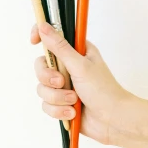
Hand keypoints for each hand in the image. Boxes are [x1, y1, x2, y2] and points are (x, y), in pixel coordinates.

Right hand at [31, 21, 129, 144]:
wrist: (112, 120)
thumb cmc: (103, 90)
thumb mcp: (80, 65)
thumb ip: (60, 47)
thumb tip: (43, 26)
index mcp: (76, 52)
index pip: (52, 37)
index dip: (40, 35)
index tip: (34, 41)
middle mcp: (68, 67)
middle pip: (41, 66)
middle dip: (49, 78)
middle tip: (61, 82)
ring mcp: (63, 86)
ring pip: (42, 88)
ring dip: (57, 97)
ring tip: (74, 101)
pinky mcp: (61, 103)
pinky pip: (46, 105)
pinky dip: (59, 110)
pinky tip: (73, 112)